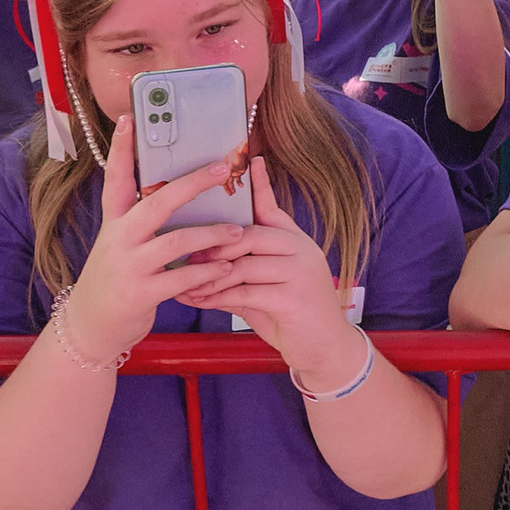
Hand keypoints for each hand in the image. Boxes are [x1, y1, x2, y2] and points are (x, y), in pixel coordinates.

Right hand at [54, 115, 253, 362]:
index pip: (116, 179)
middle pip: (157, 202)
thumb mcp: (120, 244)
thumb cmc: (116, 279)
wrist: (90, 326)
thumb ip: (141, 221)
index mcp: (114, 222)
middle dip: (192, 183)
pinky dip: (208, 273)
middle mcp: (119, 239)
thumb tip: (177, 192)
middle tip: (222, 169)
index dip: (121, 149)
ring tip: (239, 231)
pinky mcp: (141, 293)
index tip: (129, 118)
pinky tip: (228, 268)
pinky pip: (182, 280)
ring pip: (175, 242)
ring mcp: (129, 266)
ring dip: (211, 235)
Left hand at [171, 156, 365, 379]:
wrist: (325, 350)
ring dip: (210, 276)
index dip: (259, 184)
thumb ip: (239, 272)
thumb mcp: (265, 288)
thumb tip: (198, 266)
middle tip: (184, 257)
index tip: (248, 159)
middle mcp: (301, 250)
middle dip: (212, 246)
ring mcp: (300, 272)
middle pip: (248, 234)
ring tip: (186, 285)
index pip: (272, 207)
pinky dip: (219, 297)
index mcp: (294, 241)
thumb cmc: (291, 316)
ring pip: (243, 264)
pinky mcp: (295, 298)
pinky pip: (246, 291)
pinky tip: (200, 301)